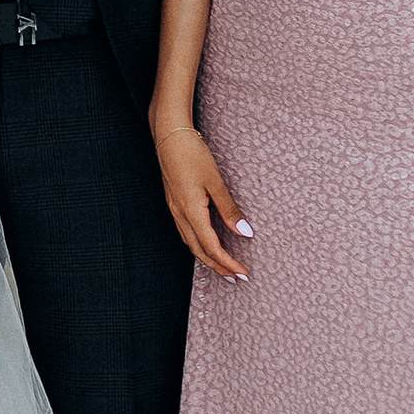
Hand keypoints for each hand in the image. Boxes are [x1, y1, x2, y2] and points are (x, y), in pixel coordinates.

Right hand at [152, 115, 250, 279]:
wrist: (168, 135)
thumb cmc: (192, 153)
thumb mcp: (215, 181)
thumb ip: (229, 209)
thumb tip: (245, 233)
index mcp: (191, 212)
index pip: (211, 248)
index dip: (228, 263)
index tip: (243, 273)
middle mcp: (180, 215)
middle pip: (199, 251)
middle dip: (218, 267)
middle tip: (236, 278)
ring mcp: (175, 210)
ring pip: (191, 244)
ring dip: (208, 258)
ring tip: (224, 267)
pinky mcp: (175, 203)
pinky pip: (186, 233)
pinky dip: (199, 245)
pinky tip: (207, 244)